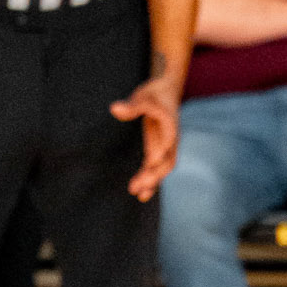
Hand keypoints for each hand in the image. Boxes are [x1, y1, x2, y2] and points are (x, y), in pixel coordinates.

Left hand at [111, 76, 180, 200]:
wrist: (166, 92)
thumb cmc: (154, 94)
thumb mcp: (143, 96)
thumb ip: (132, 105)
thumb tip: (114, 109)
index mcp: (170, 125)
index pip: (168, 141)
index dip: (160, 152)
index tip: (151, 161)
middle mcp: (172, 140)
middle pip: (167, 160)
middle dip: (154, 174)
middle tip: (137, 185)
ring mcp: (167, 147)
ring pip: (163, 168)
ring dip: (152, 182)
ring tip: (138, 194)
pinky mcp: (159, 151)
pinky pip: (156, 168)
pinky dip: (149, 180)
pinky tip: (139, 193)